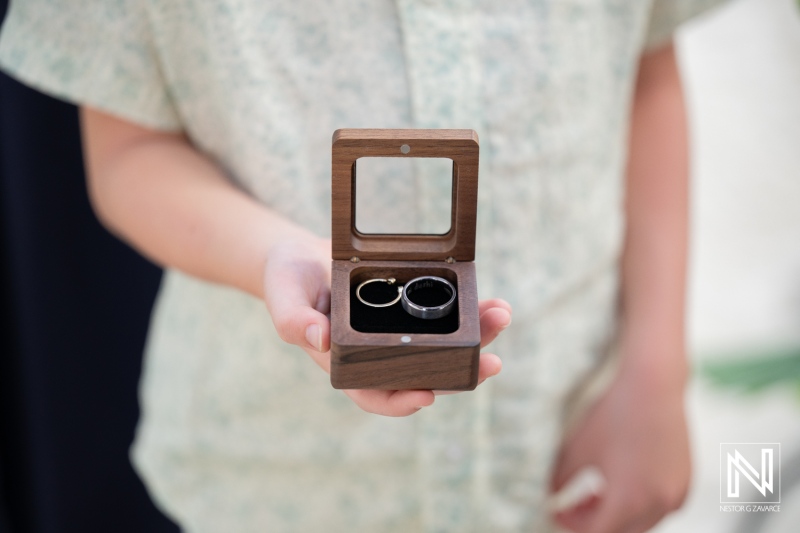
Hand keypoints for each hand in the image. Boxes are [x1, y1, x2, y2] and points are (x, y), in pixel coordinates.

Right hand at [262, 234, 510, 415]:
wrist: (302, 257)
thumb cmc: (288, 280)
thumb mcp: (283, 295)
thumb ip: (292, 319)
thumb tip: (319, 340)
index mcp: (346, 362)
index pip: (376, 394)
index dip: (401, 401)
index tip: (427, 396)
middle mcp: (377, 354)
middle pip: (423, 374)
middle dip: (460, 372)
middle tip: (491, 362)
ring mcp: (397, 335)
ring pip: (443, 348)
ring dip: (475, 339)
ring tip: (500, 317)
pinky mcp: (410, 313)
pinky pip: (444, 319)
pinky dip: (469, 314)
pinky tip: (492, 304)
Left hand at [549, 352, 690, 532]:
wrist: (653, 382)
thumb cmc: (613, 412)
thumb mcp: (575, 448)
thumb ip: (558, 482)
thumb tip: (549, 500)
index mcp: (628, 500)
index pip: (595, 532)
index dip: (570, 524)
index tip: (556, 510)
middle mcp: (659, 503)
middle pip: (620, 532)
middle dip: (593, 523)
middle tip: (572, 506)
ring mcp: (677, 493)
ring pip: (641, 523)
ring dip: (616, 514)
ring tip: (595, 490)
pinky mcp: (686, 480)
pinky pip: (659, 507)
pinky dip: (638, 503)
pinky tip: (621, 479)